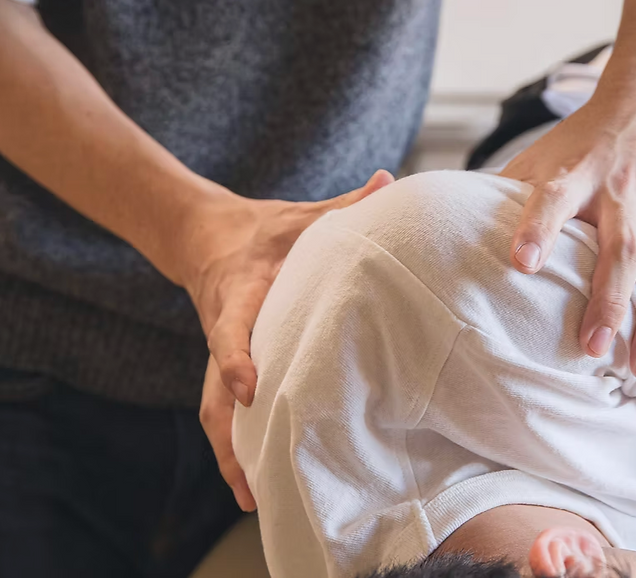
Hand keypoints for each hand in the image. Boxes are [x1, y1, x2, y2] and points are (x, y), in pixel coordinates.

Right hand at [185, 170, 393, 509]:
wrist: (206, 235)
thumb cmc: (264, 229)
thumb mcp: (301, 215)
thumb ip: (342, 205)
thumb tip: (387, 181)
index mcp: (240, 292)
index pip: (230, 327)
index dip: (233, 358)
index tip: (247, 389)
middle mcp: (224, 329)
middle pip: (213, 390)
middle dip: (229, 435)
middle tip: (251, 478)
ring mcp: (219, 353)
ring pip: (213, 410)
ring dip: (229, 453)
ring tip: (252, 497)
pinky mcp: (224, 366)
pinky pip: (223, 410)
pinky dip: (236, 444)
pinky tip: (255, 476)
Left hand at [500, 90, 635, 381]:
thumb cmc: (583, 140)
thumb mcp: (540, 155)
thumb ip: (504, 196)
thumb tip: (448, 236)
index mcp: (577, 172)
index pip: (553, 198)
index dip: (538, 228)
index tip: (521, 262)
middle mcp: (624, 192)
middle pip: (621, 250)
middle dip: (608, 301)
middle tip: (590, 348)